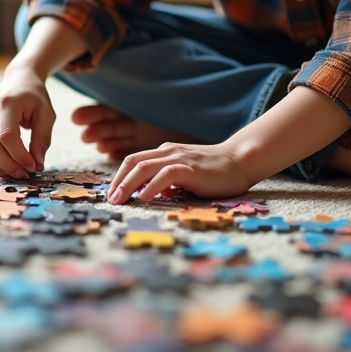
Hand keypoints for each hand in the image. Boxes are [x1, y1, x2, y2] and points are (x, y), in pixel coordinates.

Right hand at [0, 66, 54, 178]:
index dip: (19, 155)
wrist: (18, 80)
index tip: (34, 166)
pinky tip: (5, 168)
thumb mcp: (46, 115)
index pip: (7, 136)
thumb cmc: (35, 97)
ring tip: (16, 173)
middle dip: (9, 165)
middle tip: (25, 174)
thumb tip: (37, 166)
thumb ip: (42, 140)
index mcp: (7, 103)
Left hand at [107, 140, 256, 203]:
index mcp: (165, 153)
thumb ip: (168, 181)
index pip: (134, 161)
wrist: (240, 161)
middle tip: (110, 199)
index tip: (112, 194)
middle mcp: (169, 152)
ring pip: (144, 167)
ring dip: (128, 184)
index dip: (120, 176)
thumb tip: (152, 193)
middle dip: (118, 181)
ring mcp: (179, 159)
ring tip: (119, 199)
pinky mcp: (191, 169)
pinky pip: (166, 175)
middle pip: (133, 162)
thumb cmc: (214, 171)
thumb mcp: (185, 175)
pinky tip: (144, 197)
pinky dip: (152, 185)